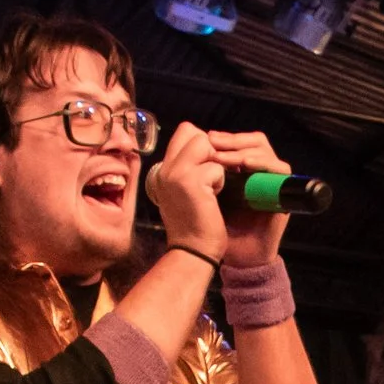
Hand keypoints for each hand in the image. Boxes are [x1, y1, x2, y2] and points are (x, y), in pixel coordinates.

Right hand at [147, 121, 227, 264]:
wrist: (193, 252)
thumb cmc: (194, 226)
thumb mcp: (185, 192)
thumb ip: (190, 169)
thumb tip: (209, 148)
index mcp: (162, 170)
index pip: (184, 131)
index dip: (202, 143)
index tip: (209, 166)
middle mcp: (165, 168)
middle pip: (194, 132)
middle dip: (211, 150)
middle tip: (213, 176)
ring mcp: (175, 173)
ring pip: (205, 144)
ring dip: (216, 165)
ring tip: (212, 189)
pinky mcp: (190, 182)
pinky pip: (216, 167)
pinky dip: (221, 182)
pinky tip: (214, 200)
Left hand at [207, 129, 291, 267]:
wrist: (232, 256)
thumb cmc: (213, 227)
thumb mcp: (200, 194)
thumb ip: (199, 171)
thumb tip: (193, 144)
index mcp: (240, 171)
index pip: (239, 141)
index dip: (225, 137)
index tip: (205, 138)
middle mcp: (258, 175)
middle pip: (255, 141)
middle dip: (233, 139)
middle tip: (213, 142)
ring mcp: (271, 184)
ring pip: (266, 151)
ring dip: (244, 149)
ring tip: (224, 157)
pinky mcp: (282, 196)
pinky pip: (281, 170)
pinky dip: (264, 163)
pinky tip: (245, 165)